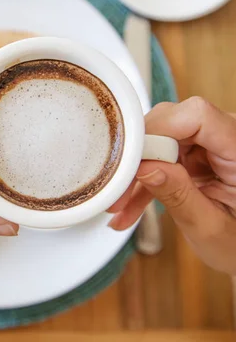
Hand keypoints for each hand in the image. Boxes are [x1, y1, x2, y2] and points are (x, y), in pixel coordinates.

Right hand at [108, 97, 235, 274]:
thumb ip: (178, 194)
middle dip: (139, 156)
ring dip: (137, 173)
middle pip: (172, 124)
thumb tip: (144, 167)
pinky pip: (162, 154)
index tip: (130, 161)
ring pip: (160, 140)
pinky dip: (146, 179)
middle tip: (119, 190)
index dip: (157, 131)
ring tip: (121, 206)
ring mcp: (212, 144)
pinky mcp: (198, 152)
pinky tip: (131, 205)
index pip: (197, 116)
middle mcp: (229, 138)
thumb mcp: (210, 227)